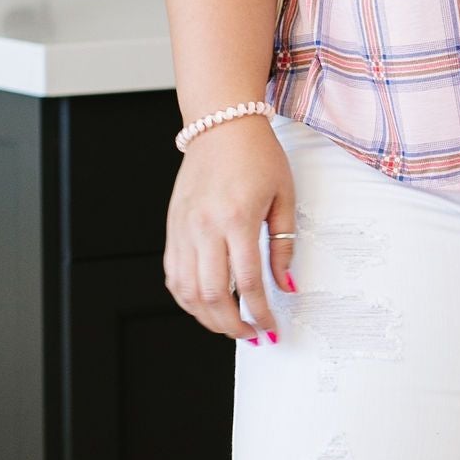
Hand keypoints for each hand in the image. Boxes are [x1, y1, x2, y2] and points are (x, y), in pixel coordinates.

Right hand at [163, 118, 297, 340]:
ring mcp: (183, 229)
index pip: (246, 282)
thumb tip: (286, 286)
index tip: (270, 327)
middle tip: (251, 334)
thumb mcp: (284, 198)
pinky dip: (186, 298)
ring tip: (229, 325)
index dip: (259, 312)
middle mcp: (204, 227)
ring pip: (186, 291)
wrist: (221, 125)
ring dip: (207, 317)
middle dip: (232, 324)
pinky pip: (173, 275)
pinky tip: (205, 305)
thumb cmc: (257, 156)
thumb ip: (283, 246)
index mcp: (237, 218)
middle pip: (212, 295)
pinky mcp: (173, 228)